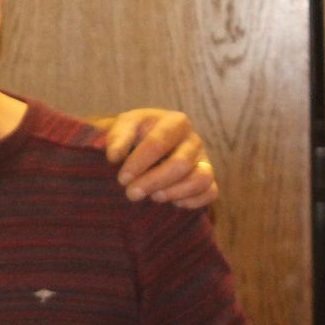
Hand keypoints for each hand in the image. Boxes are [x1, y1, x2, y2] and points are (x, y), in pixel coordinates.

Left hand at [103, 108, 217, 208]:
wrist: (144, 144)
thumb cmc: (135, 135)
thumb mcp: (123, 128)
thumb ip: (117, 138)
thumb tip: (114, 156)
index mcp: (176, 122)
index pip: (160, 142)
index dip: (140, 162)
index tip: (122, 178)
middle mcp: (194, 140)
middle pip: (181, 163)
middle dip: (154, 181)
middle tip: (132, 193)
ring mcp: (203, 161)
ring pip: (201, 179)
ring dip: (175, 192)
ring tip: (154, 197)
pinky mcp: (208, 180)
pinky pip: (210, 193)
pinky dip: (193, 201)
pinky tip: (171, 203)